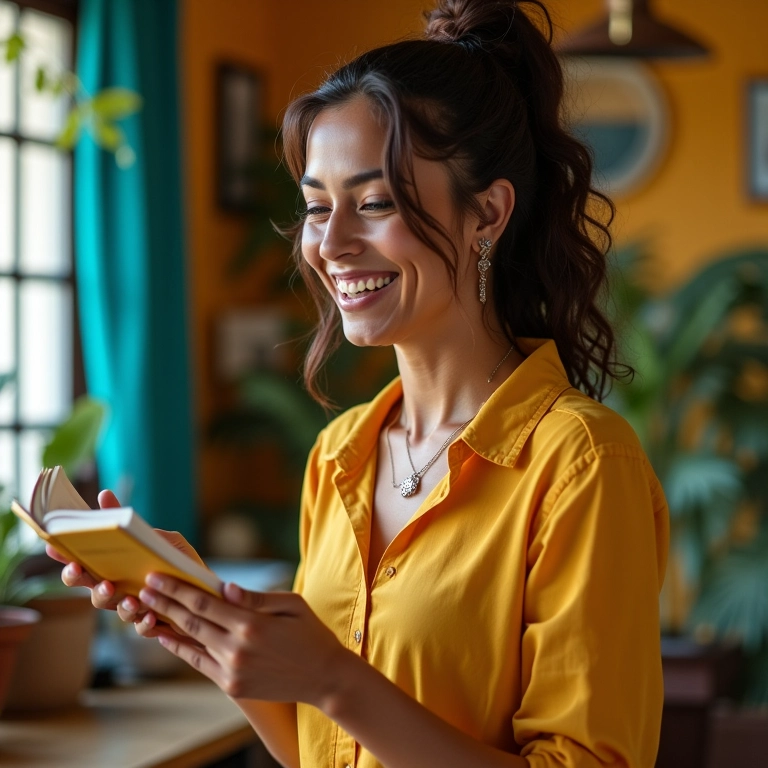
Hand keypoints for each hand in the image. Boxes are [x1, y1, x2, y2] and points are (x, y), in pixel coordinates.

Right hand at [46, 489, 202, 640]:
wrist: (210, 591)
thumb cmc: (181, 563)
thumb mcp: (163, 539)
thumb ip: (134, 524)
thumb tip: (105, 497)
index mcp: (116, 568)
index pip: (83, 563)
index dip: (65, 557)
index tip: (54, 546)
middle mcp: (118, 590)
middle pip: (90, 588)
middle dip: (82, 581)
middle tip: (84, 572)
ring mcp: (132, 608)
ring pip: (113, 609)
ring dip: (118, 604)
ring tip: (129, 598)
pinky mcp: (151, 624)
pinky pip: (141, 628)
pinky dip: (144, 623)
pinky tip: (150, 615)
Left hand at [138, 574, 350, 705]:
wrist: (324, 677)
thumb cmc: (311, 634)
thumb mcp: (291, 605)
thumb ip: (256, 597)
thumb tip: (224, 586)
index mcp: (252, 624)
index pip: (204, 602)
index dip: (177, 589)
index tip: (156, 577)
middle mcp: (237, 649)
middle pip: (191, 620)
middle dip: (164, 602)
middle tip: (143, 587)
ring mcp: (232, 670)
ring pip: (191, 642)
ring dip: (167, 624)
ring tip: (147, 609)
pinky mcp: (231, 686)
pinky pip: (199, 663)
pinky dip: (181, 649)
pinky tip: (167, 636)